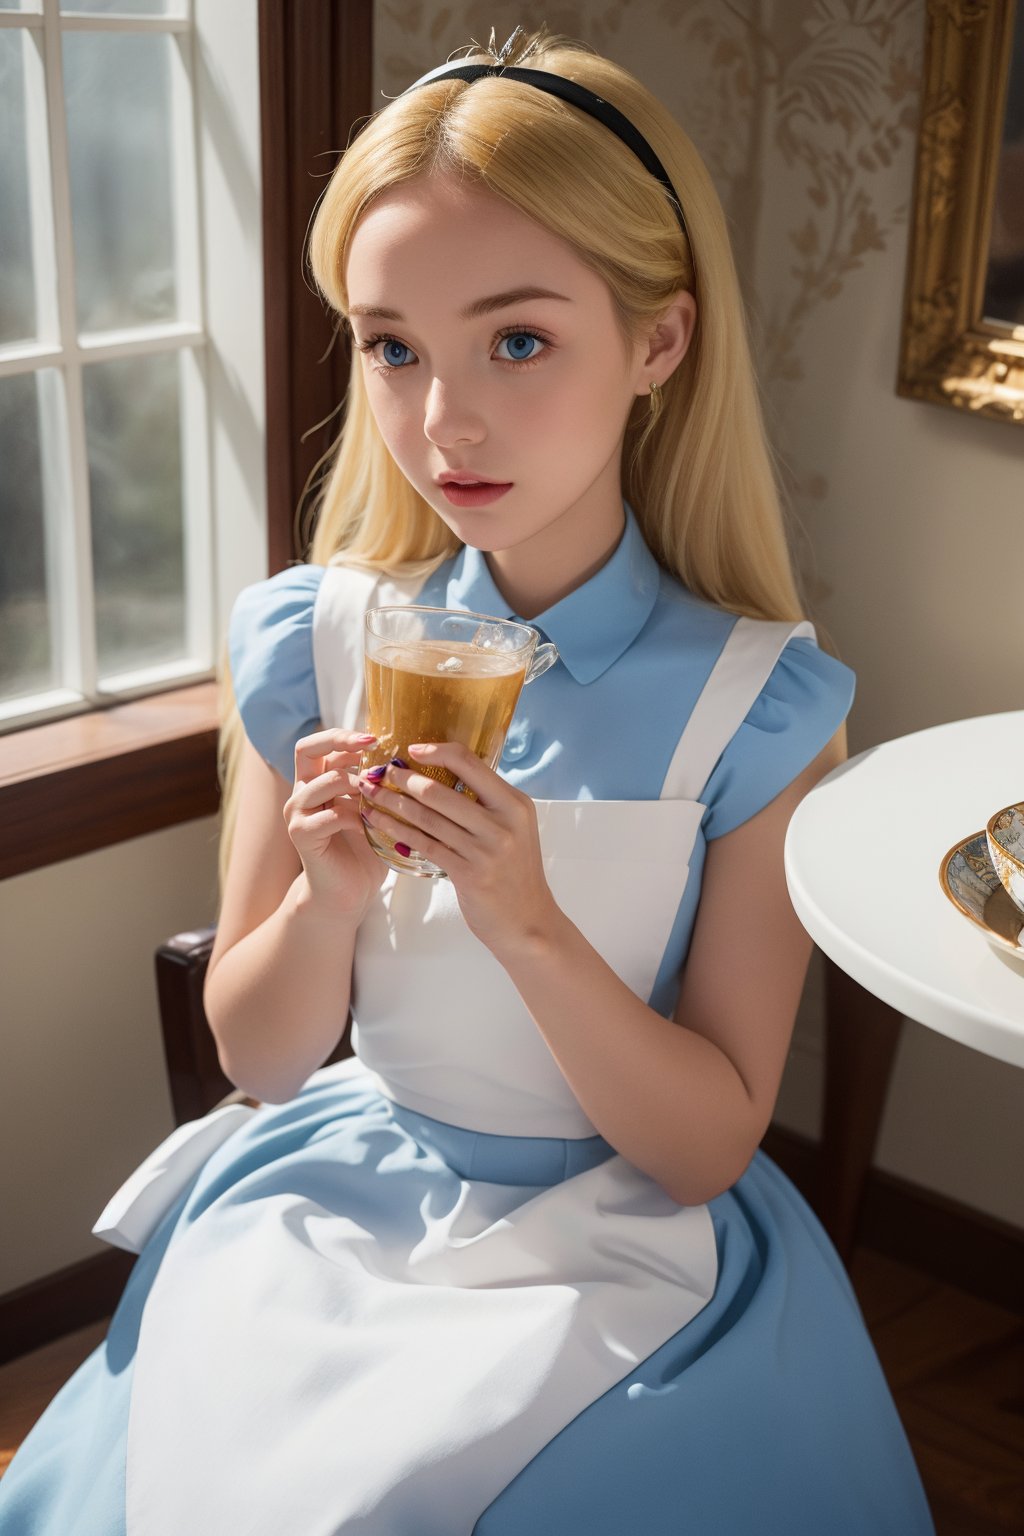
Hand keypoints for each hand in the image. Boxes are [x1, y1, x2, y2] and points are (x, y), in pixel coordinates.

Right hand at [285, 728, 388, 917]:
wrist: (348, 893)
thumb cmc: (364, 850)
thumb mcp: (373, 809)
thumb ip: (376, 784)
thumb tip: (404, 755)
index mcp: (316, 781)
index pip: (319, 744)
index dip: (344, 735)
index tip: (376, 739)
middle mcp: (301, 792)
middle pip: (307, 748)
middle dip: (342, 741)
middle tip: (373, 746)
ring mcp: (298, 814)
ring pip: (325, 781)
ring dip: (358, 784)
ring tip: (380, 795)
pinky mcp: (302, 835)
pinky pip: (330, 816)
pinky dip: (356, 817)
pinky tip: (371, 827)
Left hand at [358, 741, 556, 951]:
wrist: (528, 922)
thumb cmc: (514, 873)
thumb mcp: (513, 829)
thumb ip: (486, 804)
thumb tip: (447, 773)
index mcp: (514, 803)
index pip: (469, 762)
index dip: (435, 751)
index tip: (410, 750)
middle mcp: (502, 822)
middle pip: (440, 789)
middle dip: (402, 778)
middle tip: (379, 772)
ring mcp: (486, 849)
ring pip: (426, 817)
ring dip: (392, 802)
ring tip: (369, 792)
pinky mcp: (468, 873)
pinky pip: (423, 844)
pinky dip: (396, 829)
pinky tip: (377, 822)